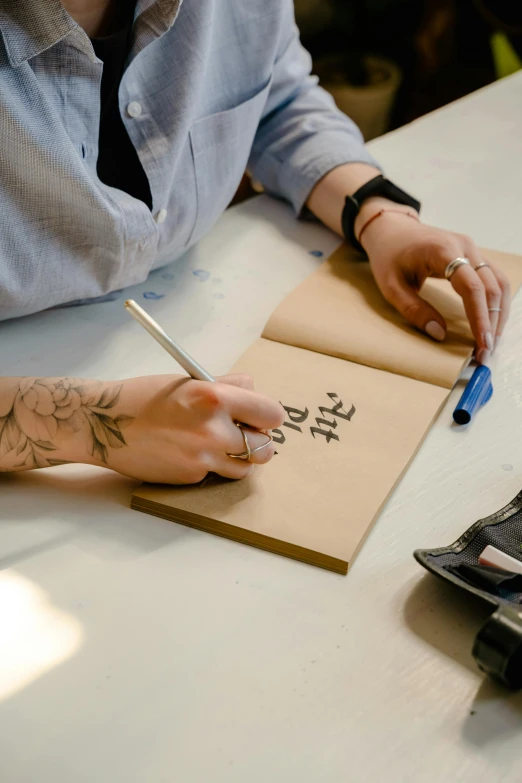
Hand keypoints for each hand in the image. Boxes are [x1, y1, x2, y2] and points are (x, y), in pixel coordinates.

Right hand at [107, 374, 283, 483]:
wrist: (104, 424)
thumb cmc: (144, 397)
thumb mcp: (188, 381)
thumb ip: (225, 386)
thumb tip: (254, 392)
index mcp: (216, 397)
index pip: (271, 413)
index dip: (268, 416)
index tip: (261, 417)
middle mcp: (213, 429)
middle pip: (266, 446)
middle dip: (259, 441)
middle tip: (245, 434)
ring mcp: (203, 457)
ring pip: (246, 467)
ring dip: (239, 458)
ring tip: (219, 445)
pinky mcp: (191, 476)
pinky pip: (216, 473)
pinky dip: (210, 465)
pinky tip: (188, 452)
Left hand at [356, 200, 510, 363]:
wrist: (391, 229)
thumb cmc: (388, 256)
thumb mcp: (391, 287)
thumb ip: (414, 310)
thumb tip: (439, 334)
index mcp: (443, 251)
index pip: (472, 287)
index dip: (480, 318)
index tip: (482, 344)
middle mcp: (464, 246)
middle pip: (492, 287)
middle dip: (492, 322)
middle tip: (486, 353)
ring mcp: (472, 249)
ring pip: (499, 283)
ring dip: (498, 314)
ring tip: (490, 342)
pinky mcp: (473, 255)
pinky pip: (493, 279)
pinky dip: (495, 303)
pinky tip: (490, 323)